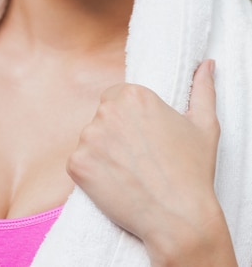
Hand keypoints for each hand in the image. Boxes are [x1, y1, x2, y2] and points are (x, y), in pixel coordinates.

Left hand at [67, 61, 235, 264]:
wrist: (178, 218)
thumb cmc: (192, 171)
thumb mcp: (204, 124)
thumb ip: (202, 88)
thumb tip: (206, 65)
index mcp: (134, 94)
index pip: (117, 97)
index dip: (129, 119)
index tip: (142, 138)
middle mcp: (107, 110)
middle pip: (102, 116)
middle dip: (114, 133)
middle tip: (137, 158)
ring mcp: (89, 137)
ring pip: (90, 140)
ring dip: (102, 153)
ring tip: (128, 173)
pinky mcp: (76, 163)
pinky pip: (78, 163)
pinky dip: (90, 174)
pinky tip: (113, 184)